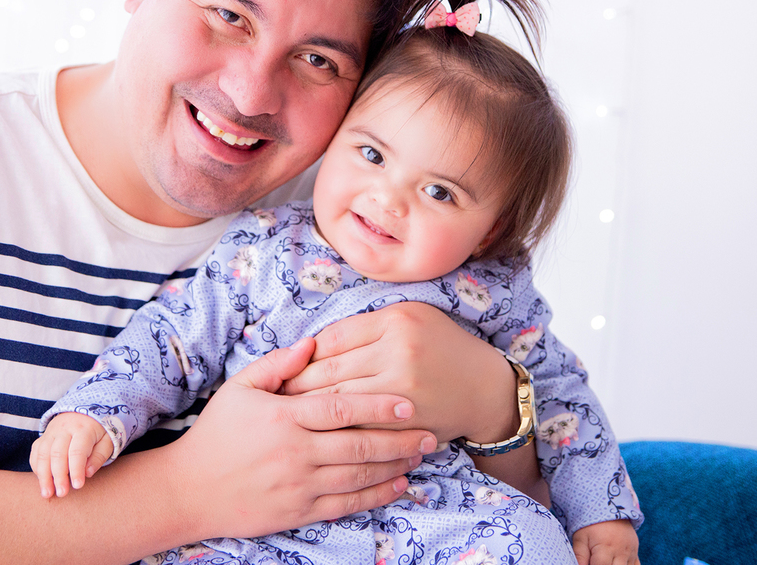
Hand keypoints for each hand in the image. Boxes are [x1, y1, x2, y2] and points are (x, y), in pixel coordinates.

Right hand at [30, 412, 114, 498]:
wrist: (84, 411)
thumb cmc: (99, 431)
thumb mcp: (107, 440)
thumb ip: (99, 456)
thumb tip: (88, 473)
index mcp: (83, 429)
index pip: (77, 451)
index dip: (76, 469)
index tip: (77, 486)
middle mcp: (64, 428)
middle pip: (57, 453)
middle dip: (58, 476)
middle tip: (62, 493)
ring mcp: (51, 432)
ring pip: (43, 454)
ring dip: (43, 476)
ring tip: (47, 493)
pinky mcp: (43, 437)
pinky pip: (36, 452)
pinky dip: (36, 468)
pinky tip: (42, 481)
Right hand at [165, 337, 436, 540]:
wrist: (188, 490)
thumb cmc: (216, 434)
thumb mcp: (239, 388)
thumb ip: (278, 365)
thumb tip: (313, 343)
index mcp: (283, 417)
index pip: (341, 408)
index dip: (378, 406)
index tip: (408, 403)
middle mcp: (295, 452)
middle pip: (358, 444)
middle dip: (399, 439)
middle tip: (429, 432)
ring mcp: (298, 485)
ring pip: (358, 476)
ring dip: (394, 467)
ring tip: (420, 456)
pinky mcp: (297, 512)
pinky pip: (346, 505)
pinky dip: (375, 497)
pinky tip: (397, 486)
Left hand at [281, 302, 518, 443]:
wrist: (483, 388)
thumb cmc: (438, 347)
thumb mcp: (407, 318)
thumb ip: (362, 327)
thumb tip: (311, 345)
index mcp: (395, 321)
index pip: (332, 340)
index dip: (303, 357)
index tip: (283, 370)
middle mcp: (399, 353)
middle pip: (330, 372)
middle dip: (297, 388)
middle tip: (273, 398)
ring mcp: (404, 391)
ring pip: (340, 404)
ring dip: (309, 414)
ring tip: (287, 420)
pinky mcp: (408, 424)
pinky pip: (360, 430)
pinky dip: (336, 434)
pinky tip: (319, 438)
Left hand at [571, 519, 639, 564]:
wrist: (607, 507)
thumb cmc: (591, 524)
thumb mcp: (581, 537)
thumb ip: (579, 555)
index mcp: (606, 547)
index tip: (589, 562)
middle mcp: (621, 552)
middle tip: (596, 560)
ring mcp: (631, 553)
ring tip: (604, 559)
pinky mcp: (636, 554)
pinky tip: (615, 562)